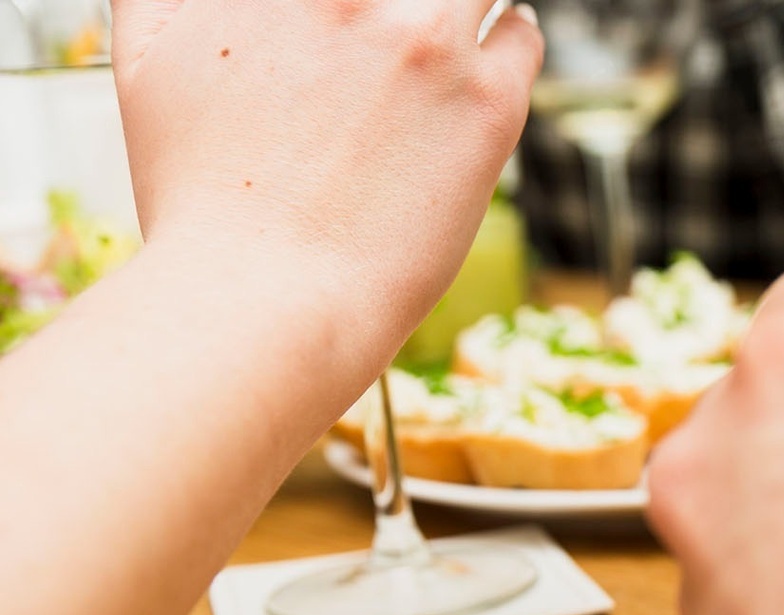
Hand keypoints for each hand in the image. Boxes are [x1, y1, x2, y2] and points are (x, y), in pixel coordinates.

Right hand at [112, 0, 542, 345]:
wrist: (261, 299)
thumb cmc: (196, 197)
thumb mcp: (144, 61)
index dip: (345, 1)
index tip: (351, 15)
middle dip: (406, 1)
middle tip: (404, 28)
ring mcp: (423, 38)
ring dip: (462, 4)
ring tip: (453, 27)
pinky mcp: (487, 101)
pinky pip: (523, 30)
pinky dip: (509, 35)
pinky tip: (488, 57)